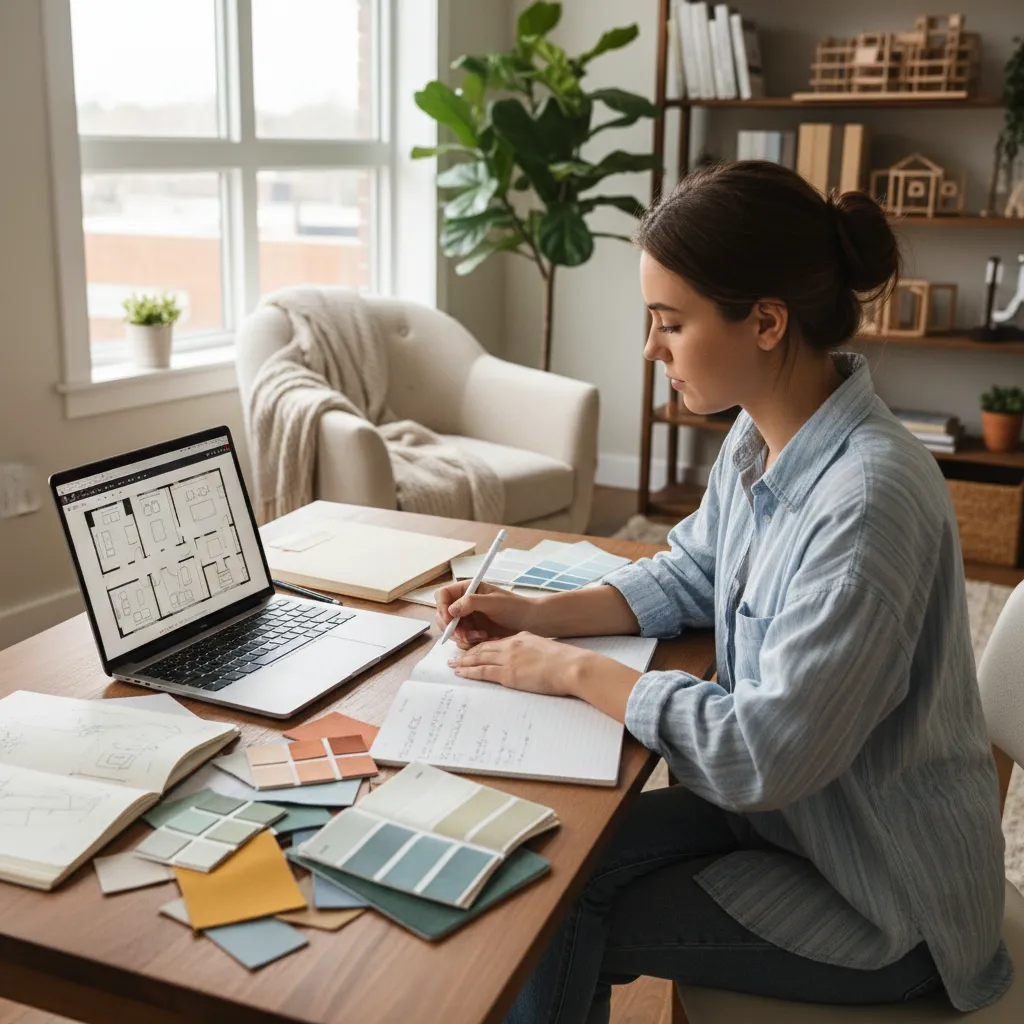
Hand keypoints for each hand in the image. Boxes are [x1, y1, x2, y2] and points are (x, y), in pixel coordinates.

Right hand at [435, 580, 539, 649]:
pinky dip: (472, 643)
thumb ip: (471, 602)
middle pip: (443, 616)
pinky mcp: (473, 633)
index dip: (442, 607)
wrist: (531, 622)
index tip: (450, 620)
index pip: (443, 595)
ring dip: (464, 637)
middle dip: (452, 628)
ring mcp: (468, 619)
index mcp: (468, 590)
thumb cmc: (516, 607)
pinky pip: (462, 641)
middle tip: (465, 635)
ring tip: (483, 636)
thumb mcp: (494, 602)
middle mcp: (464, 604)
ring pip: (452, 631)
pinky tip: (487, 639)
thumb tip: (450, 609)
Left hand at [448, 632, 587, 696]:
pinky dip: (469, 671)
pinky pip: (482, 672)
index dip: (482, 645)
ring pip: (478, 658)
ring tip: (452, 664)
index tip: (473, 648)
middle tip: (455, 655)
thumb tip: (529, 660)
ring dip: (463, 661)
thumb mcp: (545, 649)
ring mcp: (508, 659)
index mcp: (521, 638)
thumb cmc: (565, 661)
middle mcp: (511, 645)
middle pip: (483, 648)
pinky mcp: (508, 673)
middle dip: (467, 652)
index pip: (496, 642)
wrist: (570, 666)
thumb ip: (533, 651)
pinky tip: (460, 672)